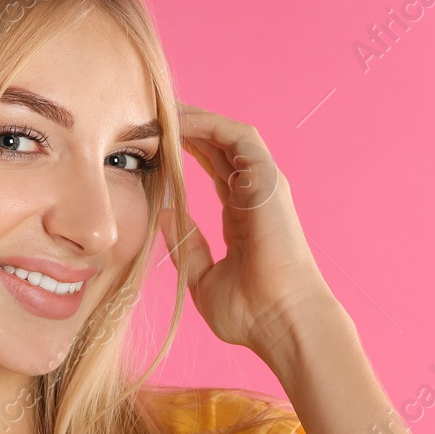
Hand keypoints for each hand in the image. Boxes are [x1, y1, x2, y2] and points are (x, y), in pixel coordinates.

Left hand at [161, 103, 335, 354]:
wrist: (282, 323)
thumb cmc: (251, 313)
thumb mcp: (203, 278)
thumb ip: (186, 245)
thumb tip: (162, 215)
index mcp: (242, 218)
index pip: (214, 171)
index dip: (185, 152)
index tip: (154, 143)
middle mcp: (255, 196)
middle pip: (220, 147)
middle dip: (187, 128)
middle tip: (152, 114)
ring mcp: (264, 185)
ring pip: (228, 136)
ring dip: (195, 119)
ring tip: (161, 110)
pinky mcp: (268, 179)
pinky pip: (237, 136)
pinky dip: (209, 124)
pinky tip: (179, 121)